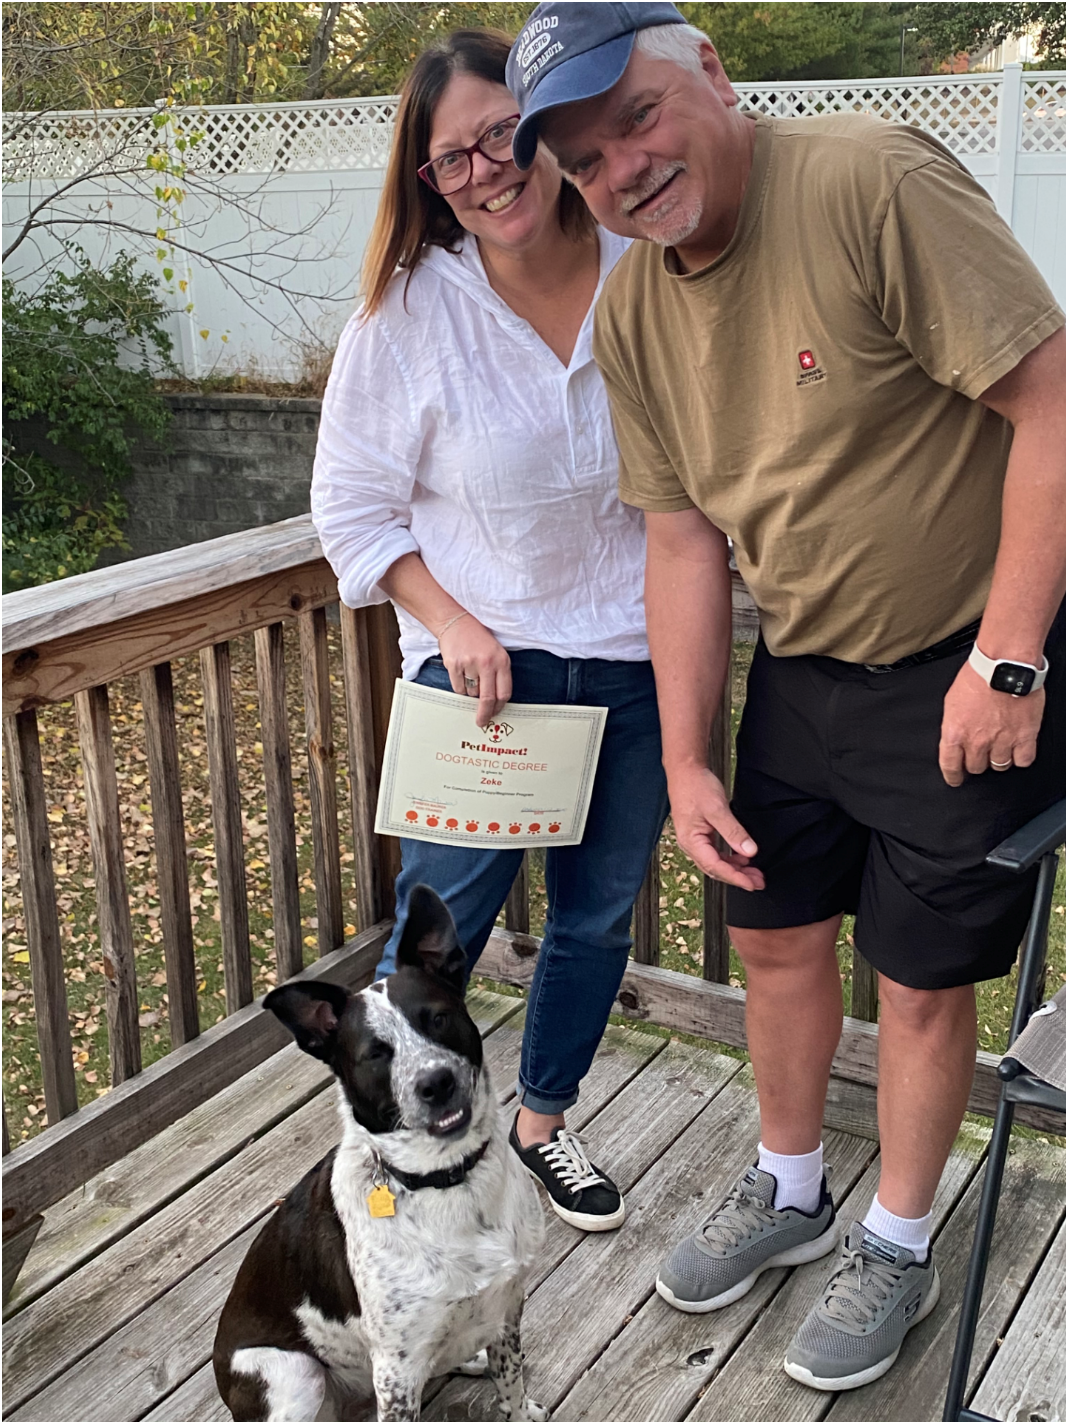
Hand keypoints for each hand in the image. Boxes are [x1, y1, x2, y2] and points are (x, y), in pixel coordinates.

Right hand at [438, 616, 511, 728]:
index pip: (504, 692)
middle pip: (488, 698)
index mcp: (501, 660)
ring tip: (470, 677)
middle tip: (481, 722)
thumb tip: (494, 702)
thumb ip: (498, 674)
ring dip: (471, 694)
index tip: (495, 713)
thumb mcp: (496, 652)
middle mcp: (487, 663)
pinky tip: (461, 675)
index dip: (499, 707)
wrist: (455, 622)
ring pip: (472, 694)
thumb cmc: (477, 639)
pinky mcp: (454, 665)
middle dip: (485, 714)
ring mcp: (469, 664)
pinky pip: (458, 688)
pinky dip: (460, 688)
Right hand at [667, 764, 763, 891]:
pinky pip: (715, 852)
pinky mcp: (699, 833)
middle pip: (715, 869)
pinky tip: (741, 857)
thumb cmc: (696, 786)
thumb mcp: (717, 809)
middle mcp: (690, 844)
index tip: (752, 884)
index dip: (736, 878)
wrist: (685, 770)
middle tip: (759, 882)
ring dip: (735, 869)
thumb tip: (749, 851)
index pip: (716, 867)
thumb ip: (734, 832)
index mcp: (691, 841)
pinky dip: (729, 857)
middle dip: (738, 877)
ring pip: (716, 862)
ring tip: (754, 872)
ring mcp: (694, 839)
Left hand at [939, 661, 1043, 785]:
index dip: (953, 776)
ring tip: (1000, 745)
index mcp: (955, 732)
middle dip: (977, 762)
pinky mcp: (1025, 736)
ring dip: (998, 759)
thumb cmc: (978, 676)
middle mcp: (977, 741)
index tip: (956, 779)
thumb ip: (954, 724)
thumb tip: (955, 738)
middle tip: (982, 752)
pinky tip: (1018, 749)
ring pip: (999, 766)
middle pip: (976, 768)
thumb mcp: (952, 702)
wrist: (1004, 664)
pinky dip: (1020, 757)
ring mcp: (1002, 741)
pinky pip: (1023, 761)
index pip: (950, 766)